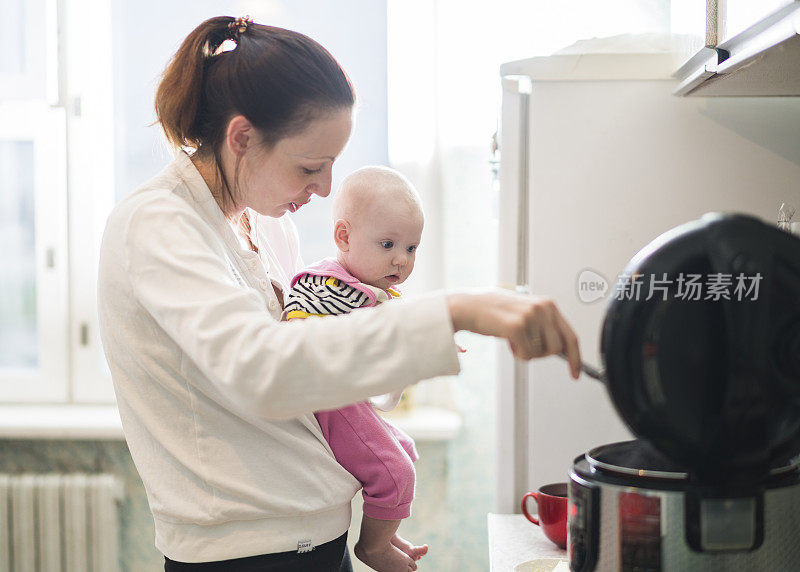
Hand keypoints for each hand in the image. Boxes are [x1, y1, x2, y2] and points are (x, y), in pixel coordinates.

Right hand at [447, 289, 580, 378]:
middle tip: (525, 348)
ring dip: (526, 352)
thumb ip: (544, 326)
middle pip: (558, 348)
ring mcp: (530, 316)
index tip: (575, 373)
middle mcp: (543, 308)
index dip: (575, 357)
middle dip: (542, 354)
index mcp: (548, 304)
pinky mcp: (517, 326)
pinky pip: (527, 355)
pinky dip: (517, 354)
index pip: (571, 335)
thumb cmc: (494, 312)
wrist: (468, 307)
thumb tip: (563, 350)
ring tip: (513, 339)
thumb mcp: (525, 312)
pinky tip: (507, 341)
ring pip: (541, 353)